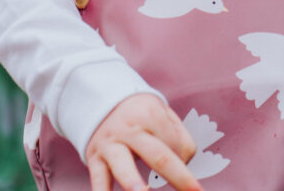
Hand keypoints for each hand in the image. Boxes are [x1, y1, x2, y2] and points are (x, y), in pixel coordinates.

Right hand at [86, 93, 202, 190]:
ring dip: (133, 183)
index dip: (185, 160)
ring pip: (123, 165)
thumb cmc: (142, 115)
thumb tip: (189, 165)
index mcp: (151, 113)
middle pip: (158, 156)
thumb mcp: (163, 115)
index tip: (186, 169)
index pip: (174, 143)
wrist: (104, 101)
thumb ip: (180, 137)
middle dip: (178, 176)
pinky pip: (98, 180)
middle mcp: (130, 128)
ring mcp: (111, 144)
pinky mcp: (94, 158)